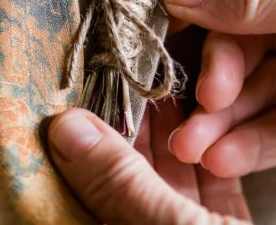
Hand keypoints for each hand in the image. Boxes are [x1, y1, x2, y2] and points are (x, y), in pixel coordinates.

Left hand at [49, 99, 250, 223]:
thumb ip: (121, 185)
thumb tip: (67, 131)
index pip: (81, 196)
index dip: (81, 147)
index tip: (80, 97)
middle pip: (123, 184)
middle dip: (125, 129)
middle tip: (124, 78)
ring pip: (167, 183)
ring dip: (167, 135)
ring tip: (162, 88)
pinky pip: (208, 193)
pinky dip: (205, 156)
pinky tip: (203, 119)